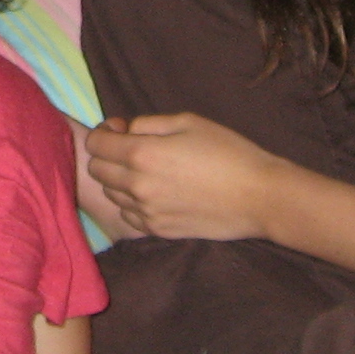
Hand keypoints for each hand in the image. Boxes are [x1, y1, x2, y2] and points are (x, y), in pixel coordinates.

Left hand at [83, 113, 289, 240]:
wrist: (259, 196)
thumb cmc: (228, 152)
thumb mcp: (188, 122)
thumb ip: (148, 123)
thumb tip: (125, 130)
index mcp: (142, 154)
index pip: (95, 144)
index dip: (104, 132)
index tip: (121, 129)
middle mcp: (137, 186)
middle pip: (97, 171)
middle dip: (107, 156)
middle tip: (132, 149)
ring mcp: (146, 212)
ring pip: (111, 195)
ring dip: (119, 180)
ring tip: (146, 172)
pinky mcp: (159, 230)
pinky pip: (128, 216)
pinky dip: (133, 204)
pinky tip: (155, 194)